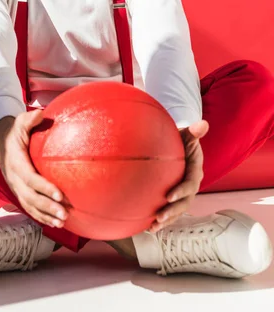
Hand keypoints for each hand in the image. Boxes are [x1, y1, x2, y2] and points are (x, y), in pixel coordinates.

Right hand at [0, 109, 67, 228]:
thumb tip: (41, 113)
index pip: (30, 178)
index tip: (60, 194)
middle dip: (48, 207)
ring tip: (62, 222)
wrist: (0, 140)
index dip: (44, 188)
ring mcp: (15, 187)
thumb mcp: (20, 122)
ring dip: (46, 215)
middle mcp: (13, 178)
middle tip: (65, 213)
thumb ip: (30, 119)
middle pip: (31, 197)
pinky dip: (41, 216)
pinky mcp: (18, 191)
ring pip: (30, 205)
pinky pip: (29, 207)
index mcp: (15, 163)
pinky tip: (55, 223)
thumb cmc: (15, 130)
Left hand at [149, 119, 208, 233]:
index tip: (168, 196)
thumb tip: (203, 123)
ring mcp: (183, 193)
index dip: (181, 192)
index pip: (189, 184)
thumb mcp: (187, 134)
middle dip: (173, 212)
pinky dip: (161, 219)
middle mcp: (191, 185)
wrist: (180, 146)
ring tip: (153, 227)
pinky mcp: (175, 197)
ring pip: (177, 210)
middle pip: (184, 203)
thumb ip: (194, 132)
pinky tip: (146, 227)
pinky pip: (170, 210)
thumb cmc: (182, 139)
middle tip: (159, 217)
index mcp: (194, 171)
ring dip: (167, 220)